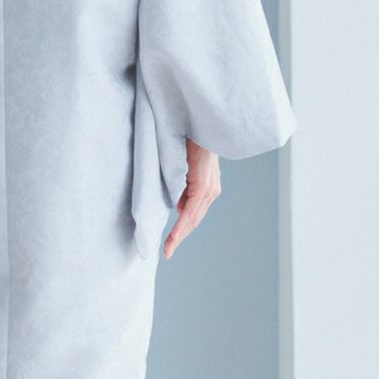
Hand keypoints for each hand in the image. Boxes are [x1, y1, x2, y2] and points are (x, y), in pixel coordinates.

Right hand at [163, 139, 220, 259]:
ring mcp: (210, 189)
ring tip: (167, 249)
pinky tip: (174, 235)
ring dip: (179, 235)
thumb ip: (181, 186)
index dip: (181, 231)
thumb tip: (177, 205)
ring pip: (193, 218)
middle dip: (179, 238)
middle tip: (167, 253)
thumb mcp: (183, 168)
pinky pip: (192, 210)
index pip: (193, 214)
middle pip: (194, 220)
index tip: (169, 246)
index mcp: (207, 188)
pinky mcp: (205, 186)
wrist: (200, 125)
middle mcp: (212, 191)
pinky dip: (182, 224)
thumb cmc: (188, 141)